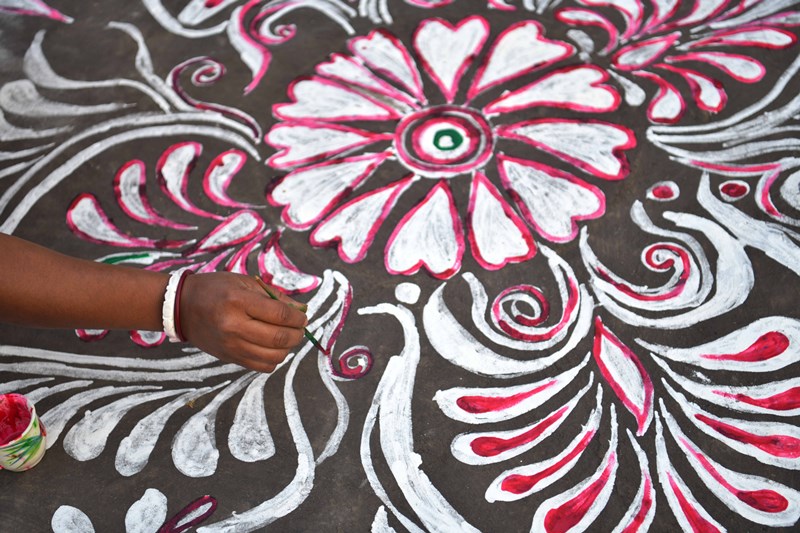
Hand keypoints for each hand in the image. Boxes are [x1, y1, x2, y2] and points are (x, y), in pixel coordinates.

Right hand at [178, 272, 307, 371]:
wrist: (182, 307)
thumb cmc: (216, 289)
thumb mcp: (244, 282)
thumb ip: (274, 296)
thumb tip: (301, 310)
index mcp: (238, 302)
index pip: (280, 315)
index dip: (298, 317)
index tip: (303, 316)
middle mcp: (234, 326)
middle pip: (279, 338)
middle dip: (297, 334)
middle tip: (300, 328)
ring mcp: (231, 345)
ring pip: (274, 356)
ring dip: (287, 348)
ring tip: (286, 337)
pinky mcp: (229, 358)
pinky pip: (261, 366)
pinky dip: (274, 359)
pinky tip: (272, 347)